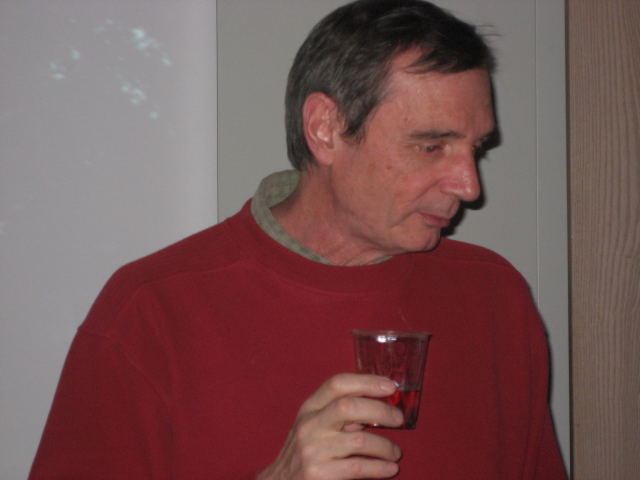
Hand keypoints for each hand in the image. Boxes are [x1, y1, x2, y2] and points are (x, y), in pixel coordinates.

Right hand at [257, 373, 403, 479]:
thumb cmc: (304, 452)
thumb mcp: (314, 426)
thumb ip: (339, 415)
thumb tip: (378, 407)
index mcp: (309, 408)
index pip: (337, 384)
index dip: (366, 382)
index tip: (390, 386)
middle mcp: (309, 425)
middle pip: (348, 407)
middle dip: (380, 411)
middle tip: (399, 419)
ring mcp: (312, 450)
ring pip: (359, 440)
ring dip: (385, 446)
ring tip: (395, 452)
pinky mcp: (318, 474)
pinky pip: (359, 467)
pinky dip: (379, 468)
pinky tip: (389, 469)